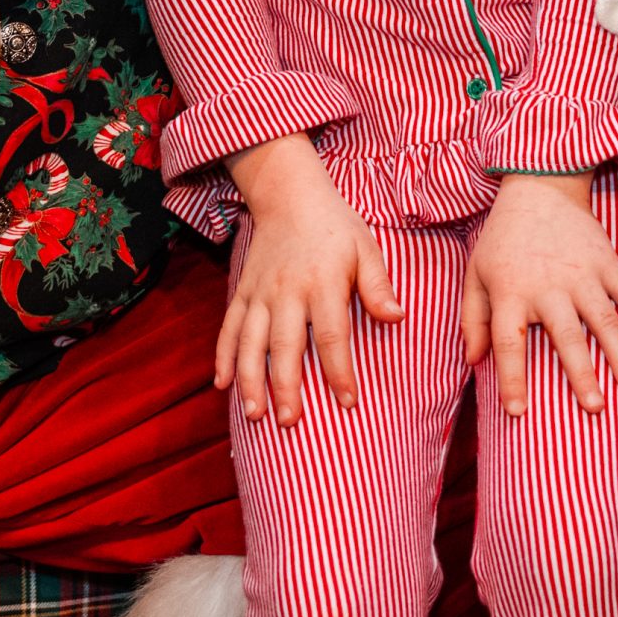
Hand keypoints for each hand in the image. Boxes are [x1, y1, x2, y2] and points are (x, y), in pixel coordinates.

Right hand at [217, 134, 403, 424]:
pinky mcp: (242, 291)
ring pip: (250, 342)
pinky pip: (229, 327)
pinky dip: (223, 356)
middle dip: (286, 386)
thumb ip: (377, 284)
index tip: (347, 402)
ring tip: (255, 414)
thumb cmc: (335, 226)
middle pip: (284, 346)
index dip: (339, 371)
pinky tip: (222, 385)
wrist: (290, 194)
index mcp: (322, 283)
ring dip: (250, 379)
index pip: (332, 336)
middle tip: (289, 422)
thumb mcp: (365, 247)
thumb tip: (396, 316)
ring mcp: (260, 293)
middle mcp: (287, 291)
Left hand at [461, 172, 617, 416]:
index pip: (508, 343)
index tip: (517, 412)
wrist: (539, 187)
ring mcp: (582, 274)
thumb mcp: (475, 274)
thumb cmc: (502, 240)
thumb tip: (473, 361)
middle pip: (566, 337)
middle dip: (581, 375)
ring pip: (605, 322)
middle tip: (594, 409)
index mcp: (511, 292)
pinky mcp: (607, 262)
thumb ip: (472, 319)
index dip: (511, 378)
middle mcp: (548, 287)